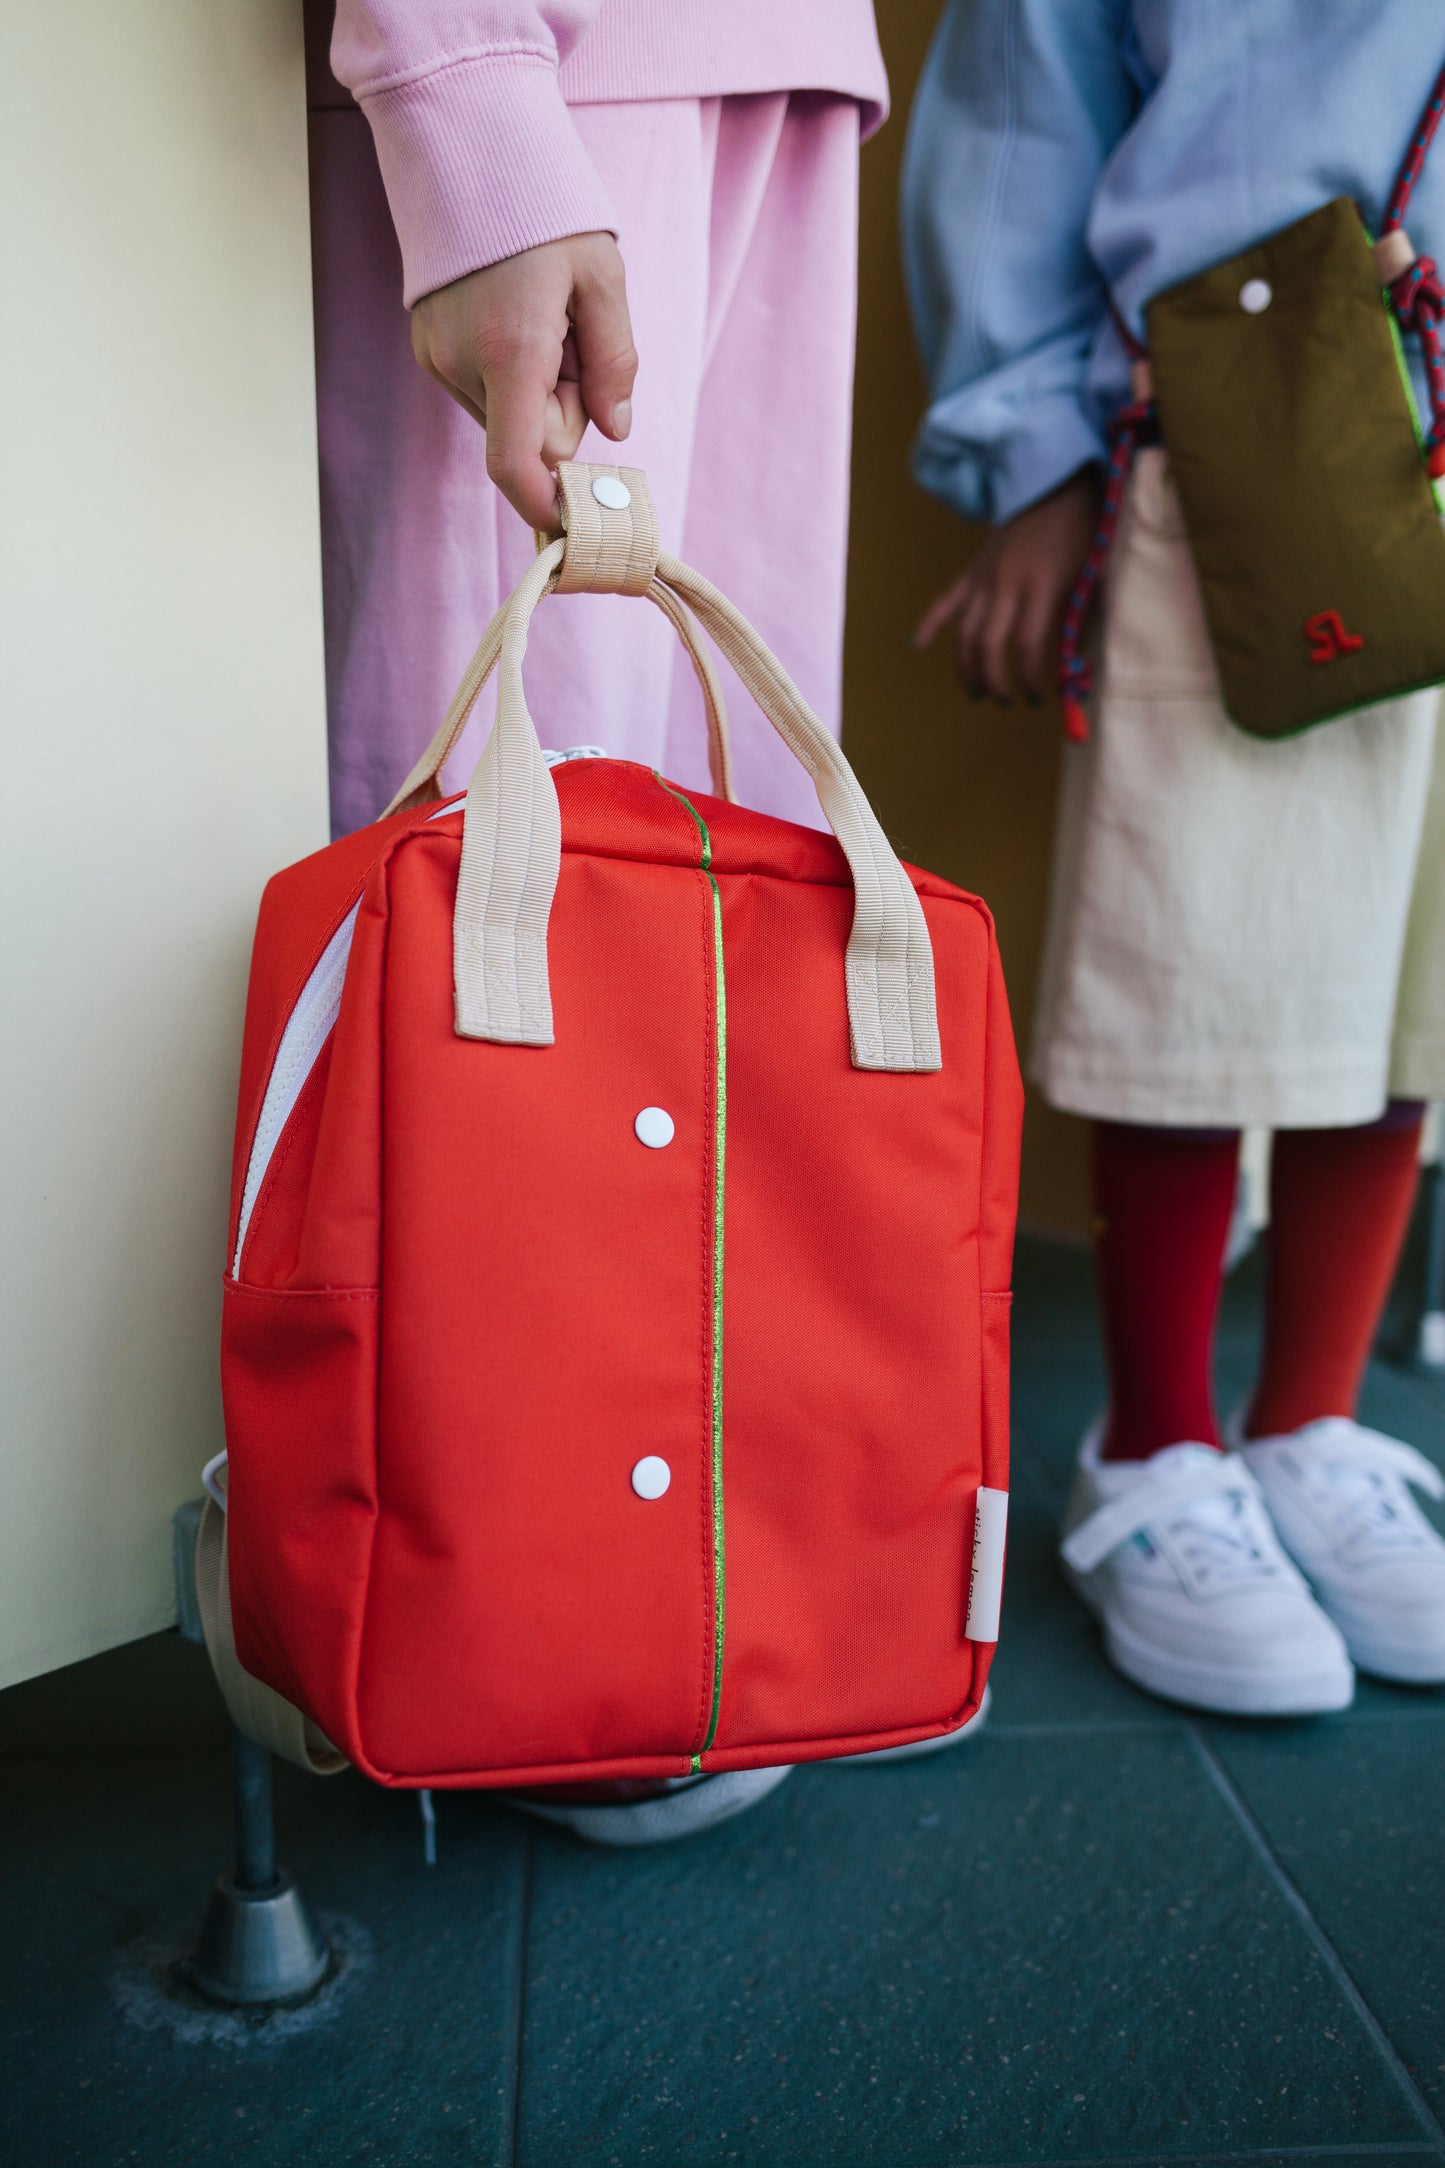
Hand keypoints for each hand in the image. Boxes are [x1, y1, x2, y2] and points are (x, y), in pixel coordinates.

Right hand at [411, 232, 638, 530]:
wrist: (466, 148)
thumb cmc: (544, 210)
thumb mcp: (602, 279)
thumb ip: (615, 364)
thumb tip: (615, 431)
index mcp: (511, 351)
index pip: (517, 466)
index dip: (547, 503)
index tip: (573, 521)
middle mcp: (463, 363)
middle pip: (530, 438)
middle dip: (562, 410)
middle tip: (573, 341)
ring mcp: (437, 358)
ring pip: (508, 416)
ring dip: (535, 388)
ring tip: (537, 315)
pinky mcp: (427, 350)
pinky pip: (485, 391)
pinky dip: (509, 372)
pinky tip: (511, 315)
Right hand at [915, 468, 1101, 703]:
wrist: (1053, 485)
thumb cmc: (1080, 532)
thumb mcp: (1089, 575)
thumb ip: (1076, 618)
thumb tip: (1070, 665)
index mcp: (1042, 584)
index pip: (1029, 644)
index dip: (1032, 677)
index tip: (1040, 694)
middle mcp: (1006, 584)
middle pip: (990, 645)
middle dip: (997, 681)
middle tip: (1008, 701)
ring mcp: (983, 578)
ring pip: (965, 633)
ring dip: (969, 669)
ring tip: (979, 693)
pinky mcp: (971, 572)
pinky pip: (944, 602)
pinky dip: (929, 623)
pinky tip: (917, 646)